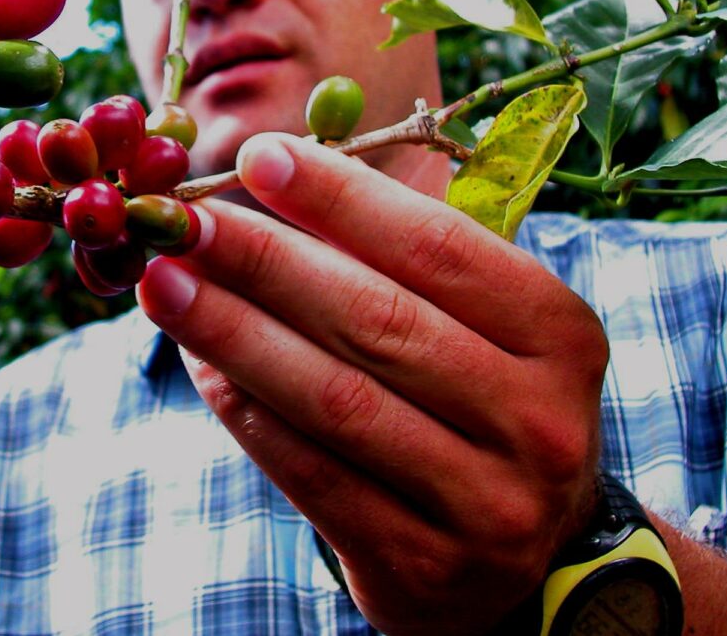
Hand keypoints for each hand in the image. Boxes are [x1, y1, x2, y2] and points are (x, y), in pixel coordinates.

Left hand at [136, 132, 609, 635]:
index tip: (256, 158)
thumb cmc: (481, 403)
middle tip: (185, 221)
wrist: (528, 559)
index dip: (341, 198)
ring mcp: (486, 504)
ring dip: (234, 332)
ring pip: (335, 399)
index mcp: (560, 335)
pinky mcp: (421, 567)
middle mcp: (538, 421)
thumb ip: (401, 259)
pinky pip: (311, 474)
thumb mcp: (484, 327)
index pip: (438, 248)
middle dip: (266, 260)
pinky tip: (198, 362)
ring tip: (166, 283)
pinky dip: (246, 410)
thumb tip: (267, 181)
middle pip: (376, 321)